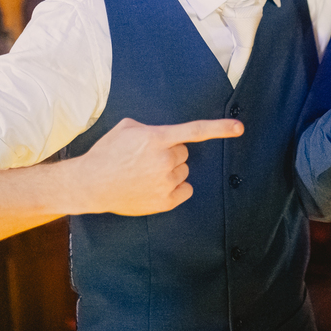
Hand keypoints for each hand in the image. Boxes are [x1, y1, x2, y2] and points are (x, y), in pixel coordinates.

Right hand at [72, 117, 242, 215]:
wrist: (90, 184)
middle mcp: (165, 160)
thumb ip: (152, 128)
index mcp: (157, 138)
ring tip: (144, 174)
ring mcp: (165, 182)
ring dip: (170, 171)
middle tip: (147, 159)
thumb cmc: (107, 153)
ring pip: (183, 171)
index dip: (220, 128)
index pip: (195, 131)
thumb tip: (167, 135)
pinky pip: (185, 190)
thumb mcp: (127, 128)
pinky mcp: (165, 201)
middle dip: (171, 154)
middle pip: (184, 153)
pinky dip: (175, 188)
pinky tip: (154, 186)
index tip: (240, 128)